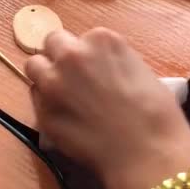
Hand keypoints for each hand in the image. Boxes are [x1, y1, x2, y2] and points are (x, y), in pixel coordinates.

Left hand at [25, 28, 189, 188]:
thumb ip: (110, 60)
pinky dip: (46, 102)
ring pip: (34, 66)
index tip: (92, 68)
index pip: (80, 37)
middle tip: (72, 76)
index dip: (85, 54)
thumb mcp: (138, 69)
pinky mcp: (42, 111)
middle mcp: (71, 55)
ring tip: (61, 94)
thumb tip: (98, 67)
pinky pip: (35, 98)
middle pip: (52, 43)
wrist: (147, 151)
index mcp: (100, 39)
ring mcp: (53, 82)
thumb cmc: (155, 112)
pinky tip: (65, 116)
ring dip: (45, 75)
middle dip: (60, 56)